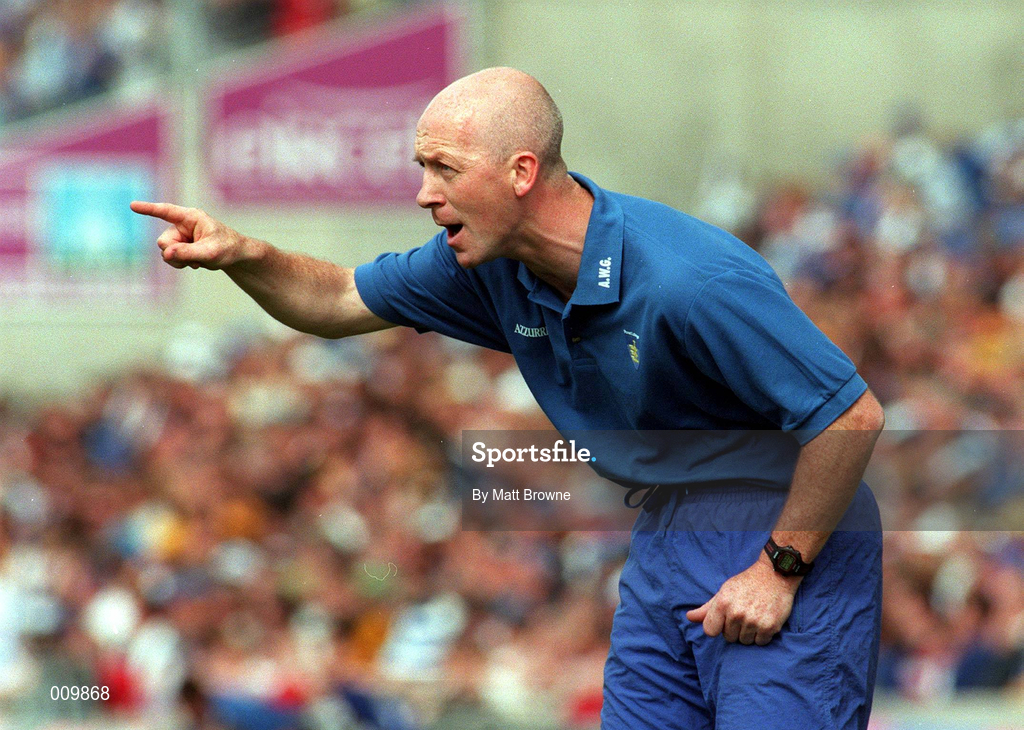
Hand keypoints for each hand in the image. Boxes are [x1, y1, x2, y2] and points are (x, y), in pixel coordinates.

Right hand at [130, 201, 254, 269]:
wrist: (235, 255)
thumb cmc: (227, 248)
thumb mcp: (210, 252)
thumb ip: (188, 252)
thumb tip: (166, 254)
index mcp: (191, 217)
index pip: (166, 211)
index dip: (148, 209)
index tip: (132, 205)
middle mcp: (182, 225)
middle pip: (163, 241)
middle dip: (175, 253)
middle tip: (195, 259)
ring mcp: (180, 236)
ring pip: (165, 252)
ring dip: (179, 261)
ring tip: (198, 261)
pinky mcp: (180, 247)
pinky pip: (170, 258)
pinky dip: (181, 264)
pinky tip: (196, 263)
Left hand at [685, 555, 800, 645]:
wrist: (775, 575)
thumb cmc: (746, 583)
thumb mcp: (724, 591)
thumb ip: (707, 608)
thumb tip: (689, 617)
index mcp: (722, 604)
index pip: (710, 631)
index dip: (717, 627)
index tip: (724, 620)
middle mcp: (737, 614)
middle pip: (729, 637)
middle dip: (734, 629)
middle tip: (743, 614)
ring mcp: (753, 621)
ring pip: (744, 641)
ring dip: (749, 633)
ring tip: (754, 616)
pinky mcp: (770, 627)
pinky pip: (760, 642)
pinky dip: (762, 635)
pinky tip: (764, 620)